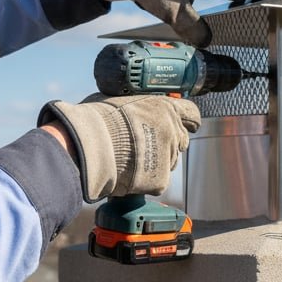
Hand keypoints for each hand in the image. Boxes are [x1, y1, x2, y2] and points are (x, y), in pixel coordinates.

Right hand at [39, 93, 200, 201]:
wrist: (90, 145)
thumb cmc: (97, 119)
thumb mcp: (119, 100)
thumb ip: (136, 106)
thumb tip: (129, 107)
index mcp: (166, 108)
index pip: (191, 114)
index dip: (188, 120)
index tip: (188, 125)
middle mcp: (173, 131)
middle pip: (180, 141)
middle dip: (166, 144)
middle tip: (144, 146)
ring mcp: (169, 156)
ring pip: (167, 163)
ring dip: (153, 163)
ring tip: (128, 160)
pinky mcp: (161, 179)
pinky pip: (155, 181)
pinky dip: (143, 181)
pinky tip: (126, 174)